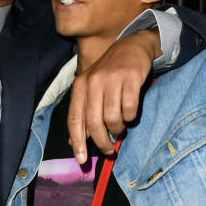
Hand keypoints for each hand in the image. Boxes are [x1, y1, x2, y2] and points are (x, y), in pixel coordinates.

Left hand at [67, 29, 160, 163]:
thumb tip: (73, 142)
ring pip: (113, 118)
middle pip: (94, 122)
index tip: (81, 159)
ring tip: (120, 127)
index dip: (77, 141)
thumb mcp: (92, 88)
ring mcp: (112, 79)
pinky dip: (130, 116)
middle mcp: (93, 82)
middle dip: (101, 142)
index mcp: (80, 85)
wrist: (132, 46)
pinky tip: (130, 112)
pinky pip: (130, 109)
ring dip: (118, 129)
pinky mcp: (130, 78)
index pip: (75, 118)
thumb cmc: (110, 73)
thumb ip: (83, 113)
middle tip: (109, 151)